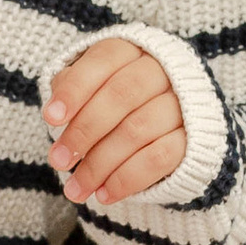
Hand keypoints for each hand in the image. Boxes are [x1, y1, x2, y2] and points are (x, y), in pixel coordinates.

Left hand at [43, 37, 186, 207]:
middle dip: (84, 131)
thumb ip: (73, 90)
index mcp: (133, 50)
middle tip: (57, 161)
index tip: (50, 118)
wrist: (171, 124)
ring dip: (100, 164)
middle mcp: (163, 70)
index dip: (75, 89)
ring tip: (75, 189)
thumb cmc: (117, 102)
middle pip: (121, 95)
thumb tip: (55, 112)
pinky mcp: (195, 139)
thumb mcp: (93, 87)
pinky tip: (104, 194)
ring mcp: (183, 104)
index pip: (104, 61)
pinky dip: (127, 179)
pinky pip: (159, 159)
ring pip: (137, 130)